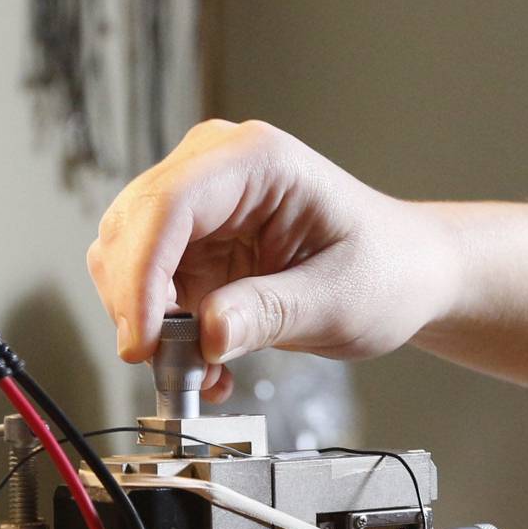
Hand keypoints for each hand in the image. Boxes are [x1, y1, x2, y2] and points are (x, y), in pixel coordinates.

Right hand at [84, 120, 457, 402]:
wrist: (403, 273)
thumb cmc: (386, 269)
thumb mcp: (339, 300)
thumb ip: (271, 313)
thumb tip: (208, 334)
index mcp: (257, 160)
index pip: (169, 204)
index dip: (141, 275)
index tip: (143, 341)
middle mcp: (216, 168)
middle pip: (131, 228)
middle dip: (137, 304)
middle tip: (172, 368)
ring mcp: (199, 205)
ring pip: (125, 259)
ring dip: (145, 322)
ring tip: (199, 369)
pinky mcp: (192, 244)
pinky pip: (147, 287)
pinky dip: (160, 331)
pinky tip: (205, 363)